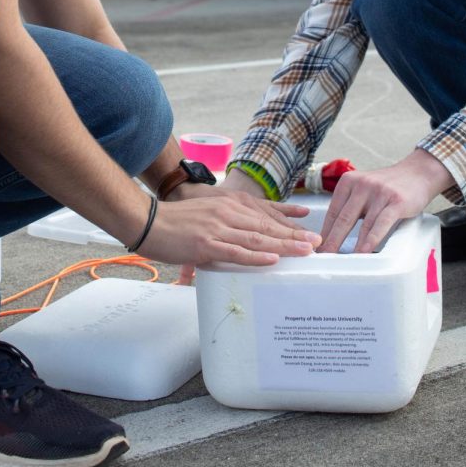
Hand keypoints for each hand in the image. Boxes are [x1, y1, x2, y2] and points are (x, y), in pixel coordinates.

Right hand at [169, 169, 313, 281]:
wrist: (148, 221)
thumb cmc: (176, 223)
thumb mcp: (208, 217)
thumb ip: (226, 227)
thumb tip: (243, 245)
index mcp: (229, 207)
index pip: (265, 218)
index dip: (289, 227)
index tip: (308, 235)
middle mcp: (227, 214)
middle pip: (267, 227)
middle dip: (294, 236)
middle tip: (317, 243)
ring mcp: (218, 229)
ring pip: (257, 238)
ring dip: (284, 246)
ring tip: (305, 251)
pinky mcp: (206, 244)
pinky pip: (236, 252)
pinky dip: (256, 256)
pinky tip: (272, 259)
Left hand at [319, 148, 454, 252]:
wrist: (417, 173)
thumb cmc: (388, 185)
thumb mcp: (363, 188)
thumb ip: (350, 204)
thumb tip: (332, 232)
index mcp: (349, 181)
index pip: (333, 211)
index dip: (324, 231)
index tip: (318, 246)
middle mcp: (362, 185)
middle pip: (343, 218)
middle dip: (332, 241)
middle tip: (324, 257)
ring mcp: (379, 193)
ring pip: (362, 224)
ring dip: (352, 245)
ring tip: (343, 260)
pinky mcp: (396, 202)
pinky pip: (381, 223)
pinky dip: (372, 239)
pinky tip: (365, 250)